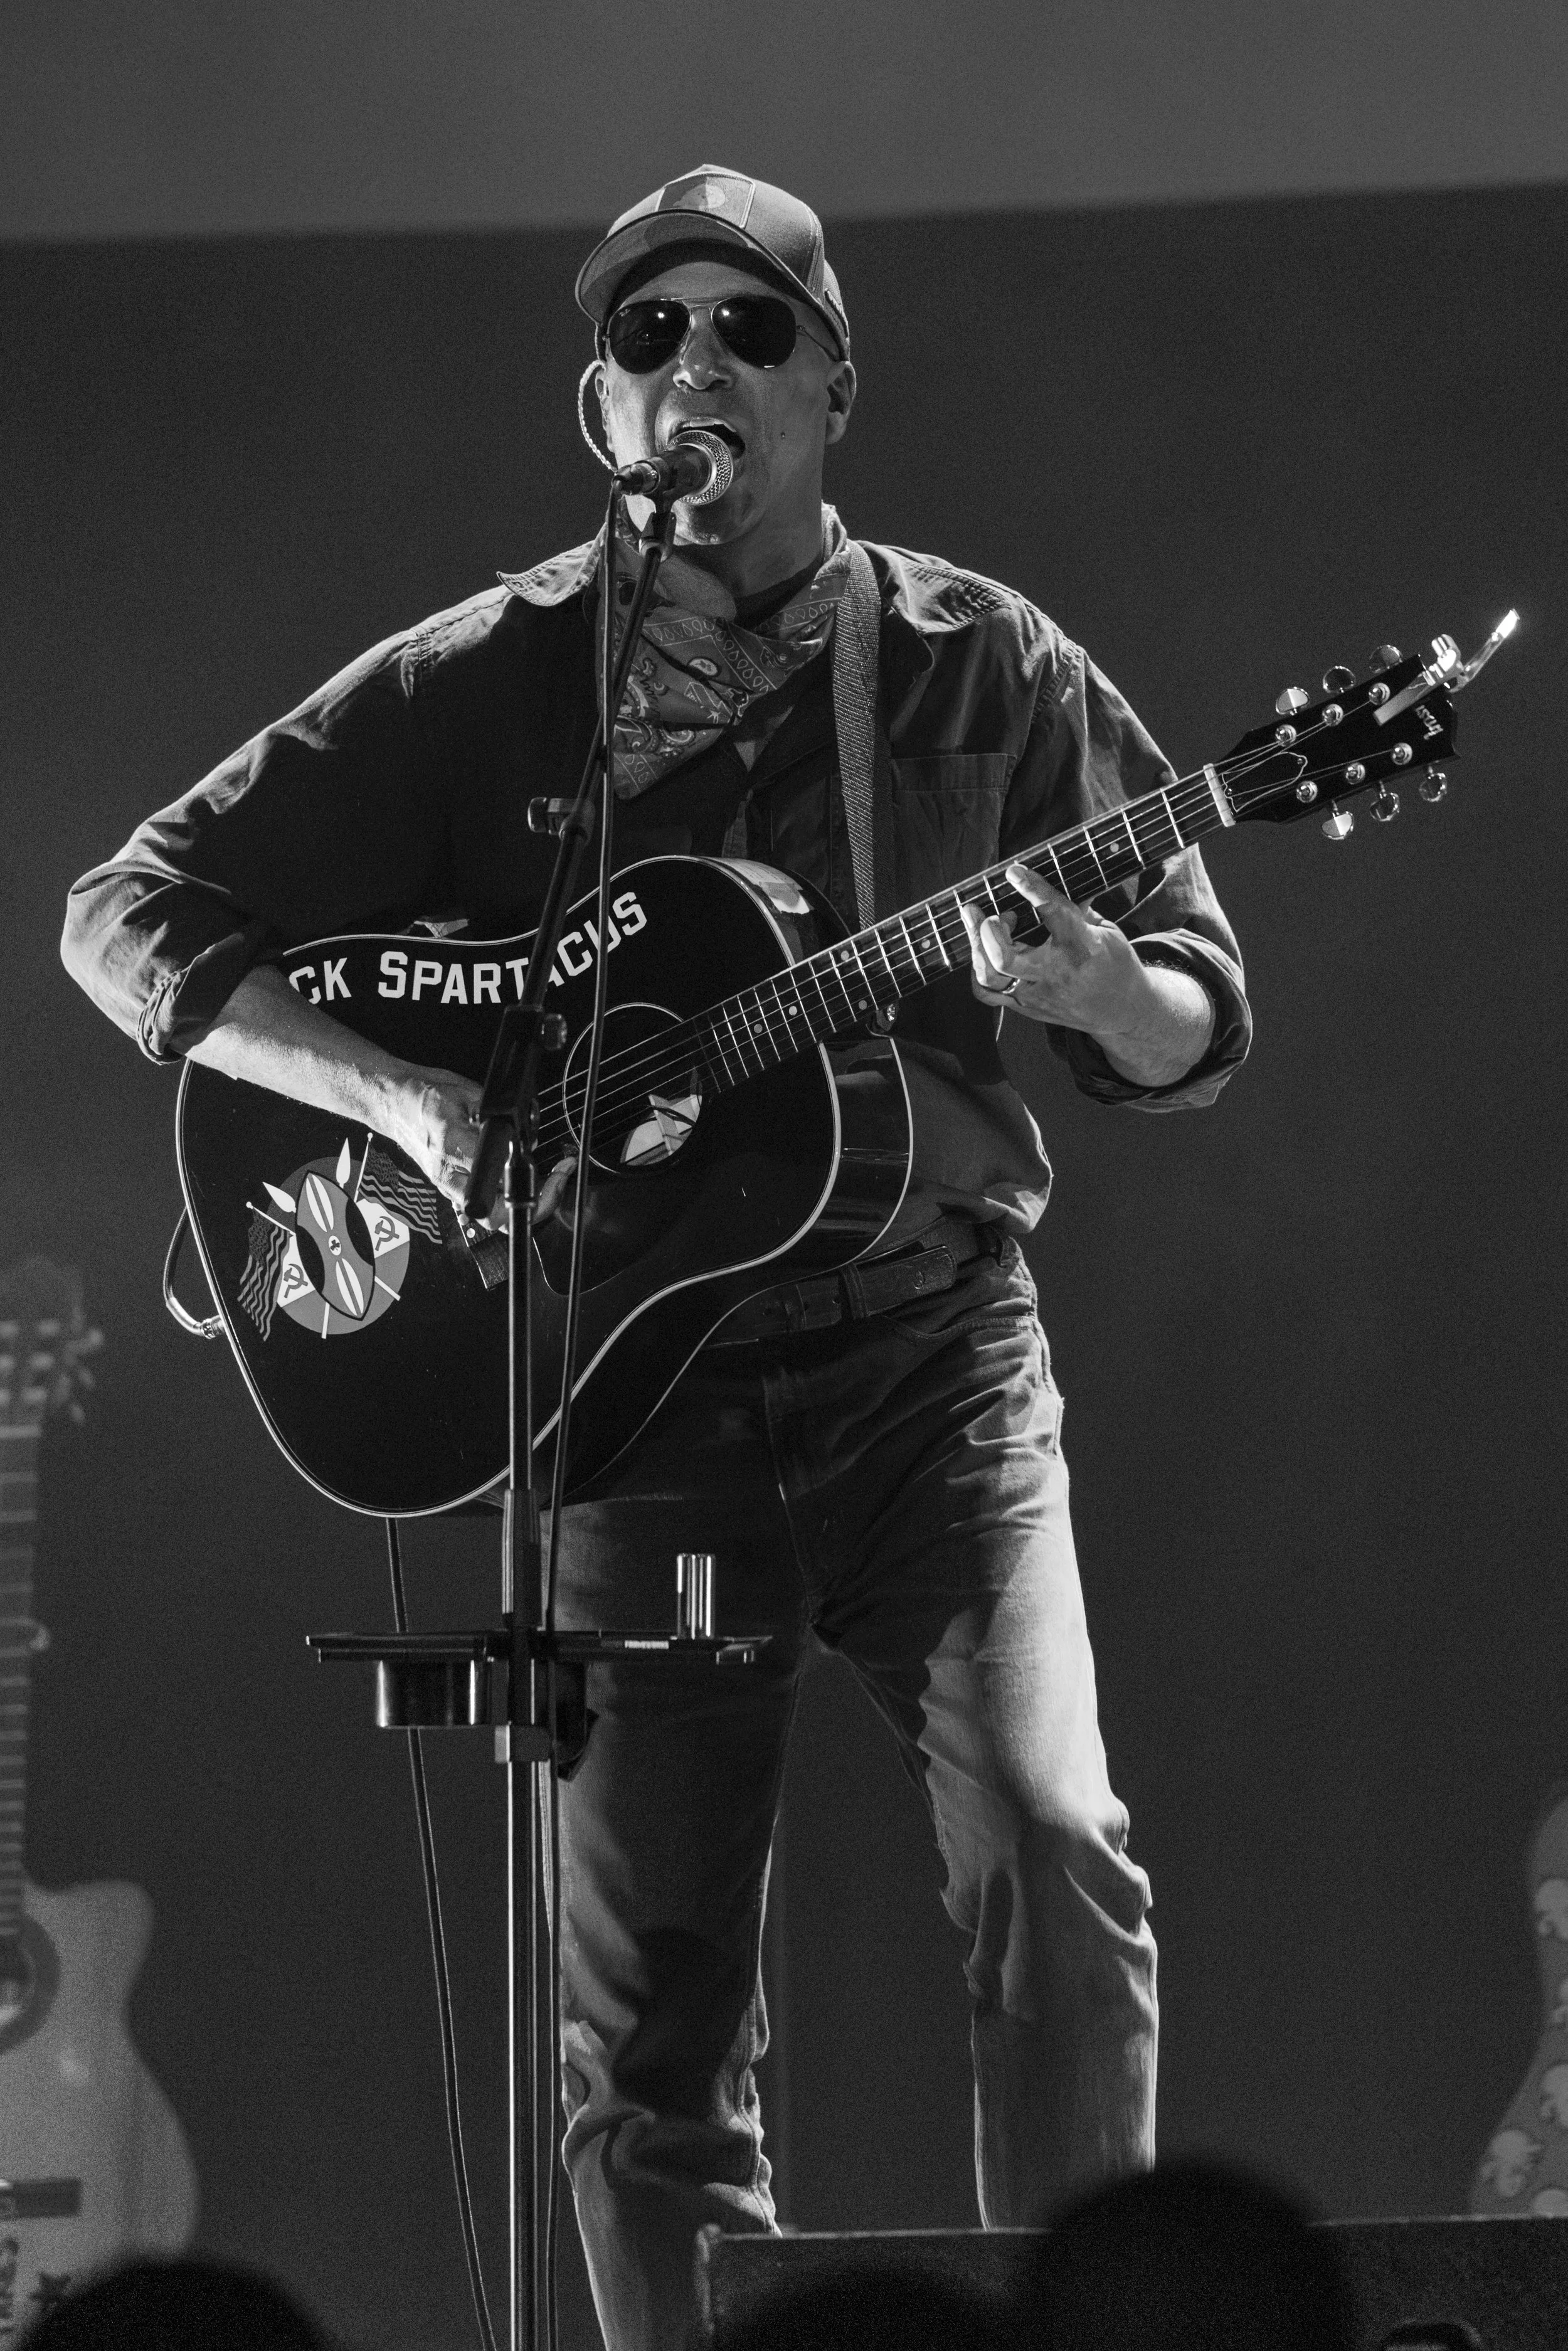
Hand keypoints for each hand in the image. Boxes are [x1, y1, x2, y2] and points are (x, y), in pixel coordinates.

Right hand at [394, 1069, 578, 1226]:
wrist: (390, 1103)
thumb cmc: (420, 1096)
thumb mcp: (464, 1093)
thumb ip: (493, 1116)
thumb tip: (520, 1131)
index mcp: (453, 1148)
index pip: (499, 1180)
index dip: (531, 1184)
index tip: (554, 1173)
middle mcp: (449, 1175)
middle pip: (497, 1218)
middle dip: (534, 1206)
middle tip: (556, 1182)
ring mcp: (447, 1185)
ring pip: (492, 1218)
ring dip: (522, 1205)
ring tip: (544, 1180)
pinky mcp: (449, 1186)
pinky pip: (482, 1206)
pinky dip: (505, 1198)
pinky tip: (519, 1178)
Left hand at [960, 863, 1215, 1084]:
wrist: (1122, 1011)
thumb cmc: (1114, 964)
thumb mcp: (1107, 930)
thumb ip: (1078, 907)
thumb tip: (1056, 878)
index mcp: (1082, 947)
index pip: (1052, 913)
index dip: (1031, 889)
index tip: (1014, 872)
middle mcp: (1055, 973)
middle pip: (1004, 957)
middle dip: (987, 931)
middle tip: (988, 913)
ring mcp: (1037, 994)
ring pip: (991, 976)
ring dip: (979, 947)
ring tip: (985, 926)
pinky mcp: (1027, 1006)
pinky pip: (989, 992)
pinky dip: (979, 970)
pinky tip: (984, 952)